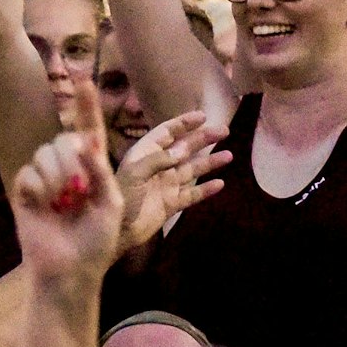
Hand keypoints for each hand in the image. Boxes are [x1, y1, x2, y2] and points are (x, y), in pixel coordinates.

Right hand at [12, 81, 123, 284]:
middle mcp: (68, 168)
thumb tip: (83, 143)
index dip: (86, 105)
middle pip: (64, 139)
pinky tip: (43, 207)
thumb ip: (101, 170)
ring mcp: (45, 179)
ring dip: (56, 176)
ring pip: (45, 153)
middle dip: (71, 160)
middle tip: (77, 189)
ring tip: (62, 203)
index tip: (83, 78)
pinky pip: (28, 173)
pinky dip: (38, 189)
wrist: (70, 270)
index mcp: (93, 168)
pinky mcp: (25, 191)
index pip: (89, 129)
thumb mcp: (112, 204)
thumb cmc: (97, 242)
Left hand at [116, 112, 230, 253]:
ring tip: (229, 155)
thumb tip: (183, 151)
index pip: (167, 133)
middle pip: (185, 148)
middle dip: (203, 139)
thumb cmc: (121, 197)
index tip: (203, 116)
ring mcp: (166, 185)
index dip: (184, 123)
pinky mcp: (172, 204)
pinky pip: (192, 194)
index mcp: (145, 154)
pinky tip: (220, 184)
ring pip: (192, 170)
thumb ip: (158, 160)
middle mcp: (158, 166)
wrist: (117, 230)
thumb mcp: (136, 173)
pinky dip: (206, 189)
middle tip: (225, 130)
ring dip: (210, 162)